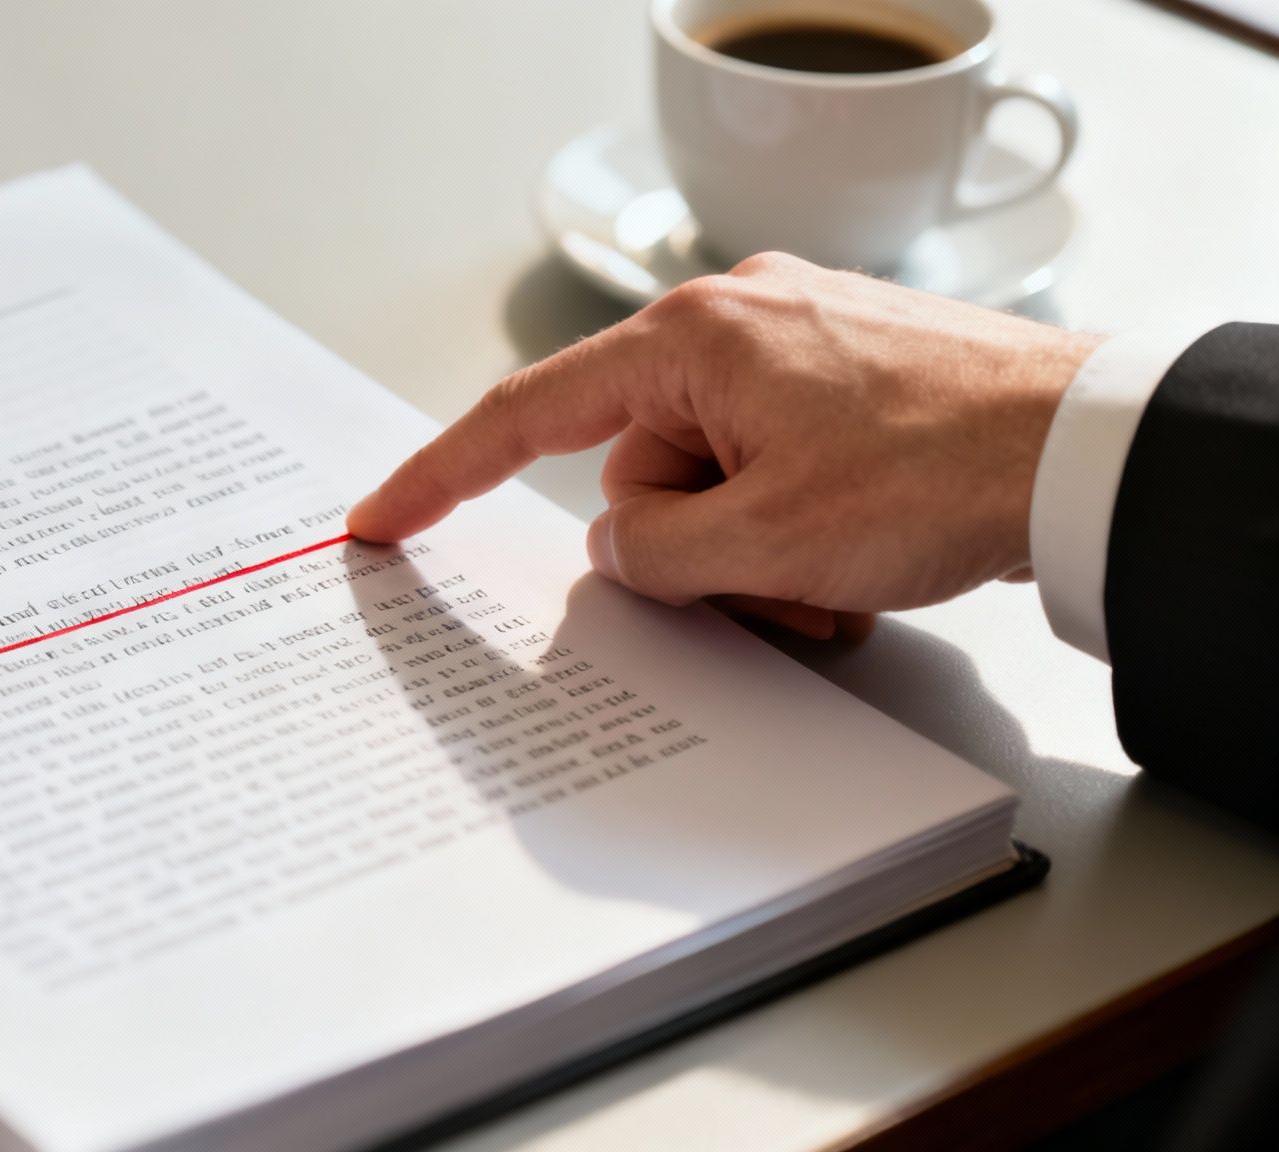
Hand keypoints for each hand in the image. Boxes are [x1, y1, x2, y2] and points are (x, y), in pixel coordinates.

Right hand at [347, 254, 1104, 639]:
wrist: (1087, 452)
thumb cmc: (939, 473)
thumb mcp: (764, 544)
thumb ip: (652, 560)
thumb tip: (621, 557)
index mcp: (694, 340)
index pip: (530, 414)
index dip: (443, 473)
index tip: (383, 517)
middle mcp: (735, 325)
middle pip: (641, 475)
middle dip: (694, 551)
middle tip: (772, 583)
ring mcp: (795, 349)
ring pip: (713, 487)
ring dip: (758, 558)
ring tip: (836, 581)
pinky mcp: (843, 381)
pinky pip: (772, 474)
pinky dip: (797, 534)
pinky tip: (857, 561)